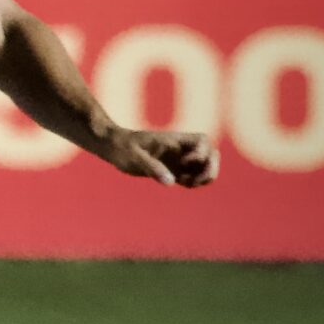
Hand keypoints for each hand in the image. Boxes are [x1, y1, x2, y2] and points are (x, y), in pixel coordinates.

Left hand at [102, 127, 219, 187]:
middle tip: (192, 179)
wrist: (111, 146)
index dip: (200, 153)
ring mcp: (178, 160)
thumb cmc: (121, 147)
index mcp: (174, 140)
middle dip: (210, 168)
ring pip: (206, 167)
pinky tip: (178, 182)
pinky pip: (193, 177)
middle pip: (212, 154)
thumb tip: (171, 182)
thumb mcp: (133, 157)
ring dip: (202, 177)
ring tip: (184, 182)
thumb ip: (152, 167)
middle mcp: (180, 149)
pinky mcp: (173, 170)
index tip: (183, 161)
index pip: (203, 141)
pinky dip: (193, 183)